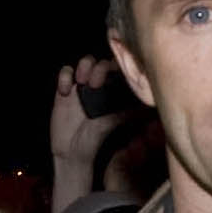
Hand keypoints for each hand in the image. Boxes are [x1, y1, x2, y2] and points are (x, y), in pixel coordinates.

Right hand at [50, 58, 128, 204]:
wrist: (72, 150)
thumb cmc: (94, 138)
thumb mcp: (113, 122)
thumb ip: (127, 111)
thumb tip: (147, 105)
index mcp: (110, 91)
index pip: (116, 69)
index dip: (116, 66)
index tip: (115, 75)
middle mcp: (96, 85)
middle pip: (100, 61)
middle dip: (99, 67)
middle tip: (96, 83)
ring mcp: (80, 86)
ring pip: (84, 62)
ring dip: (84, 66)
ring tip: (83, 82)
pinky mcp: (64, 90)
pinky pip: (65, 72)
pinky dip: (65, 77)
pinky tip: (66, 91)